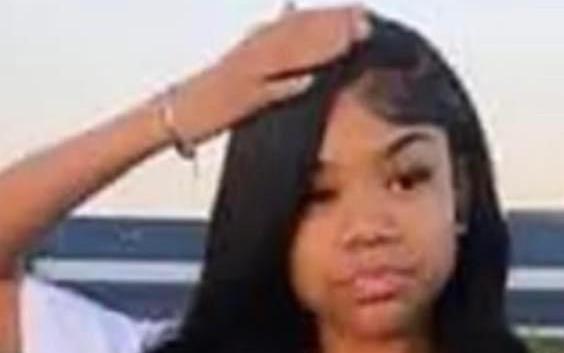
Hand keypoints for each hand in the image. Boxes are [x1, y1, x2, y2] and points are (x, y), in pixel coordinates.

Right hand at [165, 4, 371, 145]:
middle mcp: (254, 53)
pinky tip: (311, 82)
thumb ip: (273, 44)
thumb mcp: (247, 61)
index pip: (299, 24)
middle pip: (299, 34)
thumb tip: (291, 17)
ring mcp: (248, 76)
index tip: (360, 11)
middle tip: (364, 21)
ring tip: (349, 43)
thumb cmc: (214, 92)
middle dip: (333, 27)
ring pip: (288, 57)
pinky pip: (268, 92)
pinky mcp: (241, 101)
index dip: (330, 17)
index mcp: (257, 44)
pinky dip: (288, 85)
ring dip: (319, 49)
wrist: (178, 110)